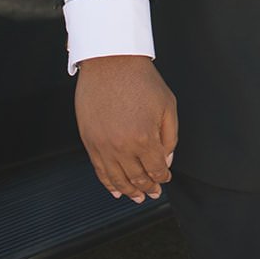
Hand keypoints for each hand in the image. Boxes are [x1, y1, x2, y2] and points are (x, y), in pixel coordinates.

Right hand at [74, 55, 177, 202]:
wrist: (110, 61)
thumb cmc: (140, 78)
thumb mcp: (167, 104)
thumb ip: (170, 136)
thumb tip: (166, 160)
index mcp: (145, 138)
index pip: (156, 169)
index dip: (162, 178)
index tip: (165, 180)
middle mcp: (122, 147)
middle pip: (137, 178)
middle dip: (147, 188)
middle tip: (152, 193)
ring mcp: (103, 146)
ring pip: (117, 180)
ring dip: (128, 191)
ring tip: (136, 197)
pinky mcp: (89, 141)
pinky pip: (99, 171)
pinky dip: (108, 183)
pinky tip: (115, 190)